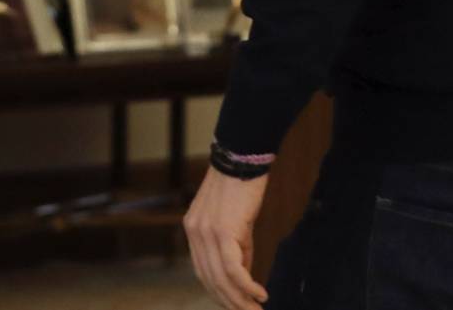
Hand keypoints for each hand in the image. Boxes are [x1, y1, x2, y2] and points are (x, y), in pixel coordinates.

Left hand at [184, 169, 269, 309]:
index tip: (235, 305)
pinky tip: (259, 295)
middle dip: (230, 302)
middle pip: (210, 280)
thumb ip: (237, 246)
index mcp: (193, 229)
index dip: (219, 292)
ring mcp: (206, 234)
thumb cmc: (242, 184)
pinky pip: (233, 270)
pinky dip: (247, 286)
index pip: (203, 271)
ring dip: (240, 300)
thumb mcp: (235, 219)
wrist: (243, 157)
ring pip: (222, 279)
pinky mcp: (222, 232)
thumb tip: (244, 274)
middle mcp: (194, 234)